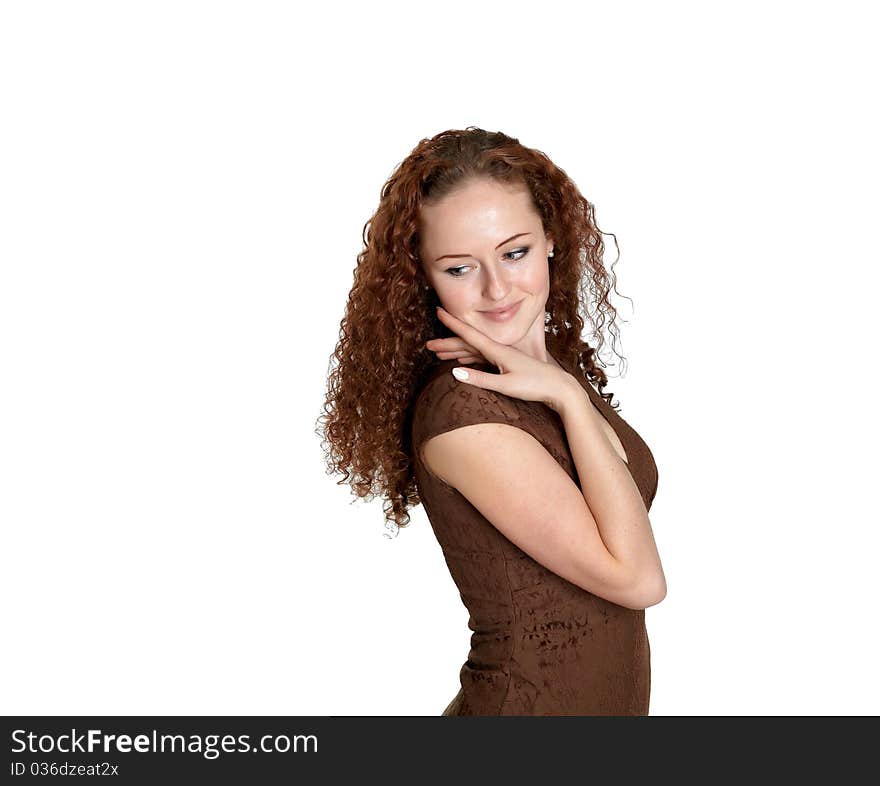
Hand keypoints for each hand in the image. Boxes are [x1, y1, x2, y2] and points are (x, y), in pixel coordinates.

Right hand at [433, 306, 574, 412]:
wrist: (559, 388)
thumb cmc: (535, 386)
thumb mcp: (506, 385)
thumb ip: (480, 379)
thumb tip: (454, 372)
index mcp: (498, 351)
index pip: (470, 335)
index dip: (453, 323)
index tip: (439, 310)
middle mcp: (499, 350)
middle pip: (467, 344)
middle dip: (447, 342)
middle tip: (429, 343)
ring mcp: (503, 357)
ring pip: (473, 351)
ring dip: (456, 350)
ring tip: (439, 351)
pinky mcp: (507, 365)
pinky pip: (482, 358)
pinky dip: (468, 358)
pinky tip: (462, 360)